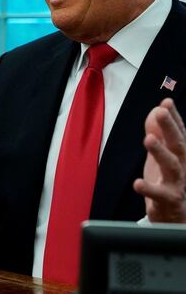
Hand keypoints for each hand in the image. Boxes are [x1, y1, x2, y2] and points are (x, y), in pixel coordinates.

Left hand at [133, 98, 185, 222]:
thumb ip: (159, 134)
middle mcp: (183, 167)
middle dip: (170, 128)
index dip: (174, 118)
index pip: (180, 133)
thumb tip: (155, 110)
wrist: (177, 217)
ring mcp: (177, 184)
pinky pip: (159, 195)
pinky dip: (149, 189)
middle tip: (161, 112)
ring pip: (172, 167)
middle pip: (179, 145)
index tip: (166, 101)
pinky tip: (138, 183)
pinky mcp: (168, 202)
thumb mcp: (163, 156)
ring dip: (161, 153)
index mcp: (182, 156)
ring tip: (148, 140)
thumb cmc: (169, 182)